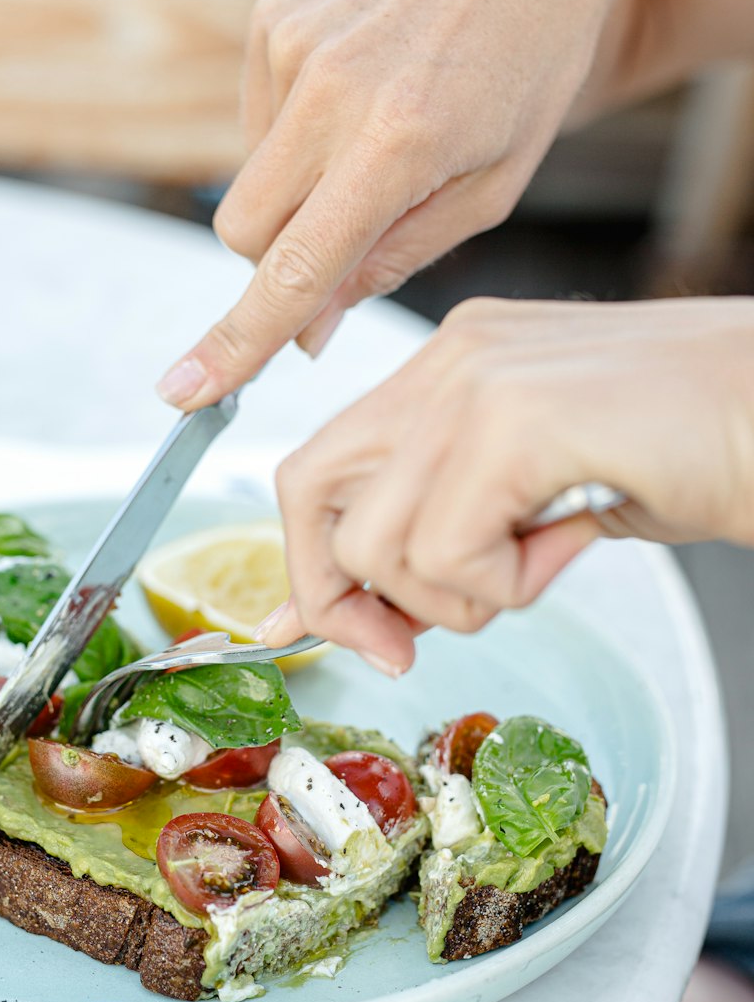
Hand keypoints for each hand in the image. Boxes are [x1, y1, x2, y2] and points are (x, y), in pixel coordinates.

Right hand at [156, 0, 623, 408]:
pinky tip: (355, 94)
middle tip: (353, 229)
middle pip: (248, 233)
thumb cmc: (521, 85)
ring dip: (296, 190)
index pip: (296, 268)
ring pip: (248, 183)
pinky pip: (254, 124)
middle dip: (283, 257)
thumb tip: (305, 334)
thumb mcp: (484, 195)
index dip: (238, 341)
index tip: (184, 391)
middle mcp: (334, 86)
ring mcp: (295, 41)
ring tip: (374, 134)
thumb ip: (387, 266)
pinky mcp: (274, 14)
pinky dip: (293, 134)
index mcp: (400, 142)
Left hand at [254, 297, 753, 673]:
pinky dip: (507, 583)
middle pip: (309, 492)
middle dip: (343, 595)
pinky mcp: (517, 418)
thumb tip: (364, 622)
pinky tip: (570, 538)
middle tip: (407, 643)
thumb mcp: (537, 500)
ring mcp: (476, 379)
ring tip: (540, 558)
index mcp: (449, 365)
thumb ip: (443, 536)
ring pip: (379, 543)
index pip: (317, 468)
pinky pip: (447, 551)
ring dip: (458, 595)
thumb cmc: (692, 453)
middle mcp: (448, 358)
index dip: (314, 566)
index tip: (354, 632)